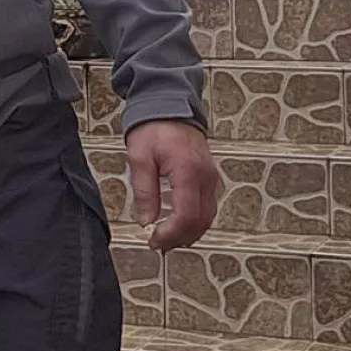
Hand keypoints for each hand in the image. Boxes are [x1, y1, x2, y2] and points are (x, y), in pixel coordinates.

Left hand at [125, 120, 218, 250]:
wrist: (170, 106)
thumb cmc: (154, 128)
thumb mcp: (139, 158)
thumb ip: (145, 191)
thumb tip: (147, 221)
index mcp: (188, 172)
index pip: (186, 216)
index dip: (171, 234)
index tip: (153, 240)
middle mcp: (206, 177)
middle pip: (200, 221)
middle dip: (179, 238)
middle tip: (157, 244)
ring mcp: (211, 177)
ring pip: (207, 217)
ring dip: (189, 233)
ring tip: (166, 238)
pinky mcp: (209, 177)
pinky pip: (207, 207)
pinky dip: (194, 221)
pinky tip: (177, 224)